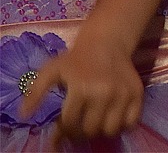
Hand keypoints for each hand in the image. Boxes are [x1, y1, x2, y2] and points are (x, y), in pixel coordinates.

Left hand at [21, 40, 142, 141]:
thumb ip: (36, 92)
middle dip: (81, 131)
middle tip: (79, 124)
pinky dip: (121, 126)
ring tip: (95, 122)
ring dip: (100, 131)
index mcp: (81, 88)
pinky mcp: (137, 94)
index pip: (70, 124)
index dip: (64, 129)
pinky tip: (112, 118)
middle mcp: (104, 93)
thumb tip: (24, 115)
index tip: (64, 124)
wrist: (107, 42)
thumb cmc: (76, 59)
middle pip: (90, 129)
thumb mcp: (51, 71)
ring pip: (110, 130)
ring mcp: (123, 94)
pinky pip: (131, 123)